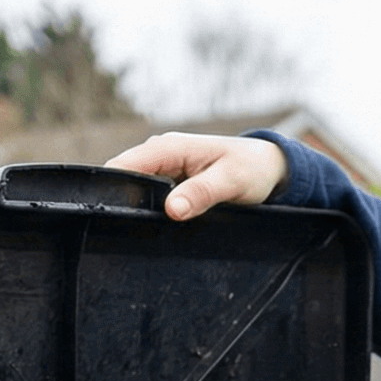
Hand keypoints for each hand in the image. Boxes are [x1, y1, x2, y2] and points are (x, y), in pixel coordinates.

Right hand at [106, 132, 288, 220]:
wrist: (269, 167)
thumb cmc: (253, 168)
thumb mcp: (231, 181)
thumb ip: (202, 193)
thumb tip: (173, 209)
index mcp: (169, 148)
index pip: (124, 165)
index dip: (112, 188)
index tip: (111, 216)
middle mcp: (161, 154)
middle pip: (123, 178)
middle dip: (121, 201)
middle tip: (125, 232)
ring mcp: (164, 168)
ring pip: (134, 189)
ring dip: (134, 207)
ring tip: (135, 233)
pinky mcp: (170, 182)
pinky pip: (149, 195)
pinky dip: (147, 209)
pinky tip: (151, 227)